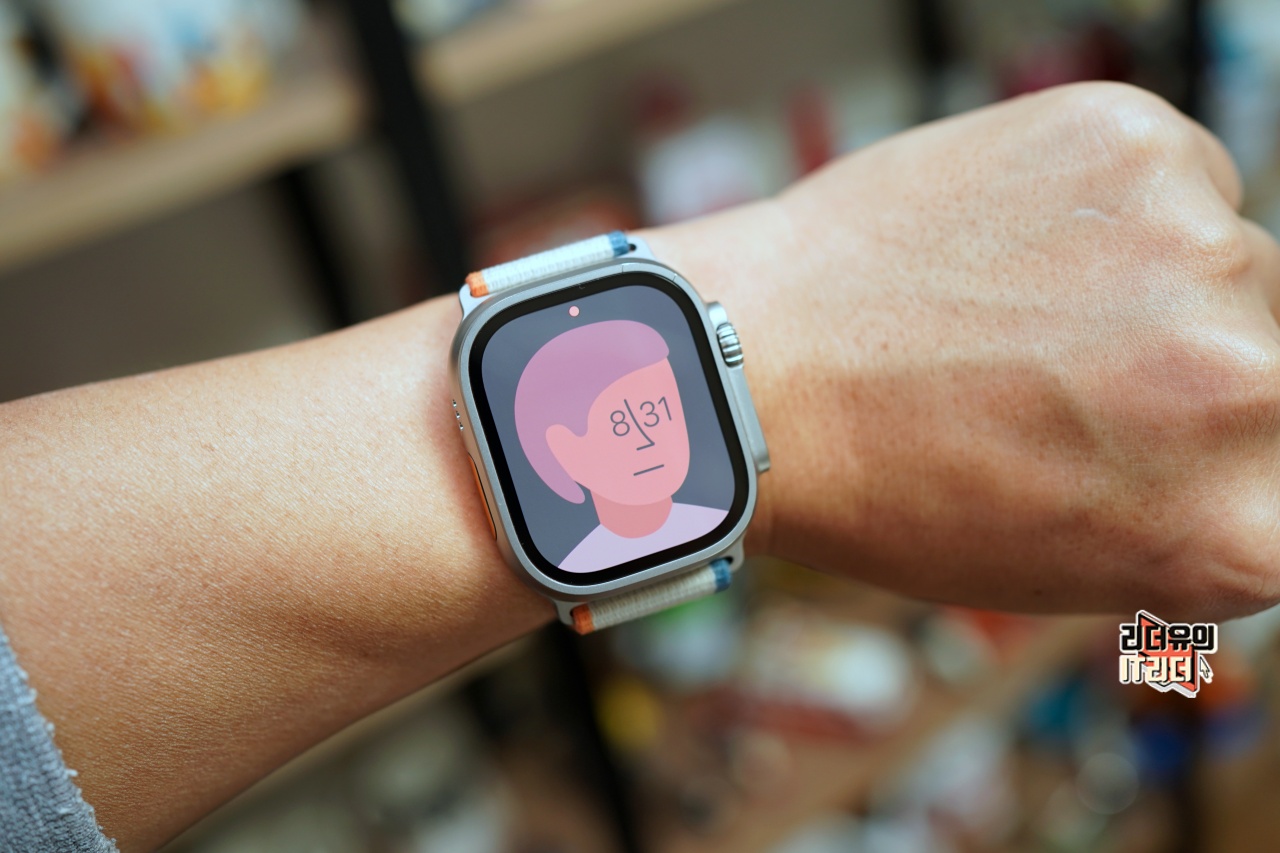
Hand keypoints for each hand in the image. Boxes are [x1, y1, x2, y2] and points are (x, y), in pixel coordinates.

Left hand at [651, 82, 1279, 619]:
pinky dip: (1114, 212)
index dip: (1230, 467)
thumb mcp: (1068, 560)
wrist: (752, 368)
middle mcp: (1245, 385)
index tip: (1173, 445)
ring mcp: (1193, 249)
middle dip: (1199, 374)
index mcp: (1234, 531)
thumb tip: (1254, 455)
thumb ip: (1192, 510)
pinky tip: (1008, 246)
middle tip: (1078, 377)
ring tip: (1022, 311)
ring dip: (1155, 288)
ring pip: (1234, 262)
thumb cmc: (884, 487)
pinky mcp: (1134, 144)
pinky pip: (1178, 179)